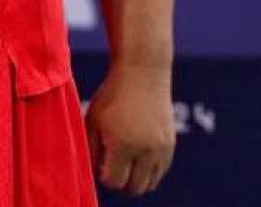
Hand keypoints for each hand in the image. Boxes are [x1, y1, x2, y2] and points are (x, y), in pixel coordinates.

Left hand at [86, 62, 175, 195]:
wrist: (143, 72)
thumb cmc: (112, 95)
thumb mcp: (93, 120)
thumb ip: (91, 151)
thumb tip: (95, 175)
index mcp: (122, 144)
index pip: (114, 182)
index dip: (104, 176)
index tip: (101, 161)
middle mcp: (145, 149)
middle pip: (134, 188)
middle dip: (121, 181)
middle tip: (113, 164)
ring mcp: (160, 148)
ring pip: (149, 184)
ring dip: (136, 178)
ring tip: (126, 160)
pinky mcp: (170, 144)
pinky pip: (160, 171)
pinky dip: (149, 170)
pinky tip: (137, 152)